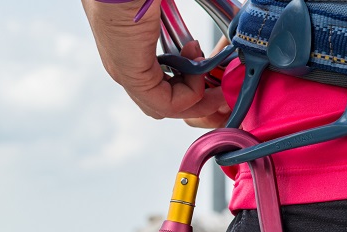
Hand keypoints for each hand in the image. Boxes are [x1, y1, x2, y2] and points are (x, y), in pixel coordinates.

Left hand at [82, 0, 228, 121]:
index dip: (190, 88)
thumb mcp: (162, 9)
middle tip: (221, 89)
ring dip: (196, 97)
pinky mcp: (131, 74)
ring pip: (165, 107)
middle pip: (163, 103)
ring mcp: (126, 72)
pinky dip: (190, 92)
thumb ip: (180, 33)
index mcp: (128, 51)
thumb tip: (201, 40)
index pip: (160, 88)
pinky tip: (198, 65)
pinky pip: (166, 103)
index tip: (212, 69)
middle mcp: (124, 66)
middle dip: (198, 101)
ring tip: (210, 73)